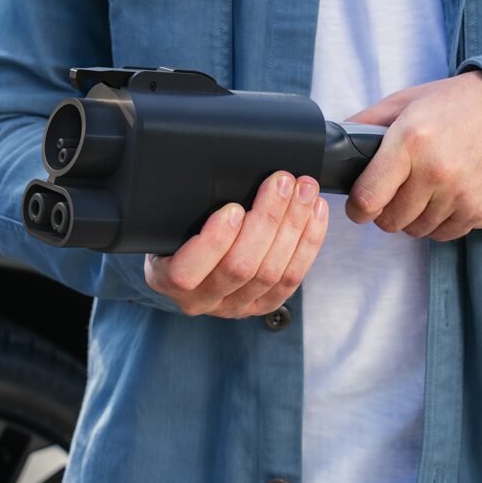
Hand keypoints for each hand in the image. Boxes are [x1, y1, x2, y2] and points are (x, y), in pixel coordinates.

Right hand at [144, 172, 328, 316]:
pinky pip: (292, 278)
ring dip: (294, 226)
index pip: (187, 272)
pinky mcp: (264, 304)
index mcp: (166, 280)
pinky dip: (308, 242)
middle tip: (283, 182)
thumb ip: (185, 209)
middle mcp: (202, 300)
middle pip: (241, 267)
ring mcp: (235, 306)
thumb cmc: (177, 233)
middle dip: (268, 219)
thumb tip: (220, 176)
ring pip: (272, 272)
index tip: (233, 208)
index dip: (214, 242)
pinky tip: (315, 213)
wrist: (190, 261)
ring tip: (305, 191)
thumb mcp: (168, 221)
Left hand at [344, 70, 481, 240]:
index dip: (358, 208)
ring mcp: (463, 196)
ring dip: (416, 216)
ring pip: (419, 231)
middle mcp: (437, 172)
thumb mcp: (409, 101)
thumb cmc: (458, 104)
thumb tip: (334, 140)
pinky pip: (448, 233)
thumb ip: (367, 122)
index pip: (368, 199)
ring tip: (427, 189)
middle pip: (391, 222)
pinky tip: (450, 195)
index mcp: (411, 142)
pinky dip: (444, 220)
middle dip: (388, 211)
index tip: (360, 206)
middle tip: (398, 191)